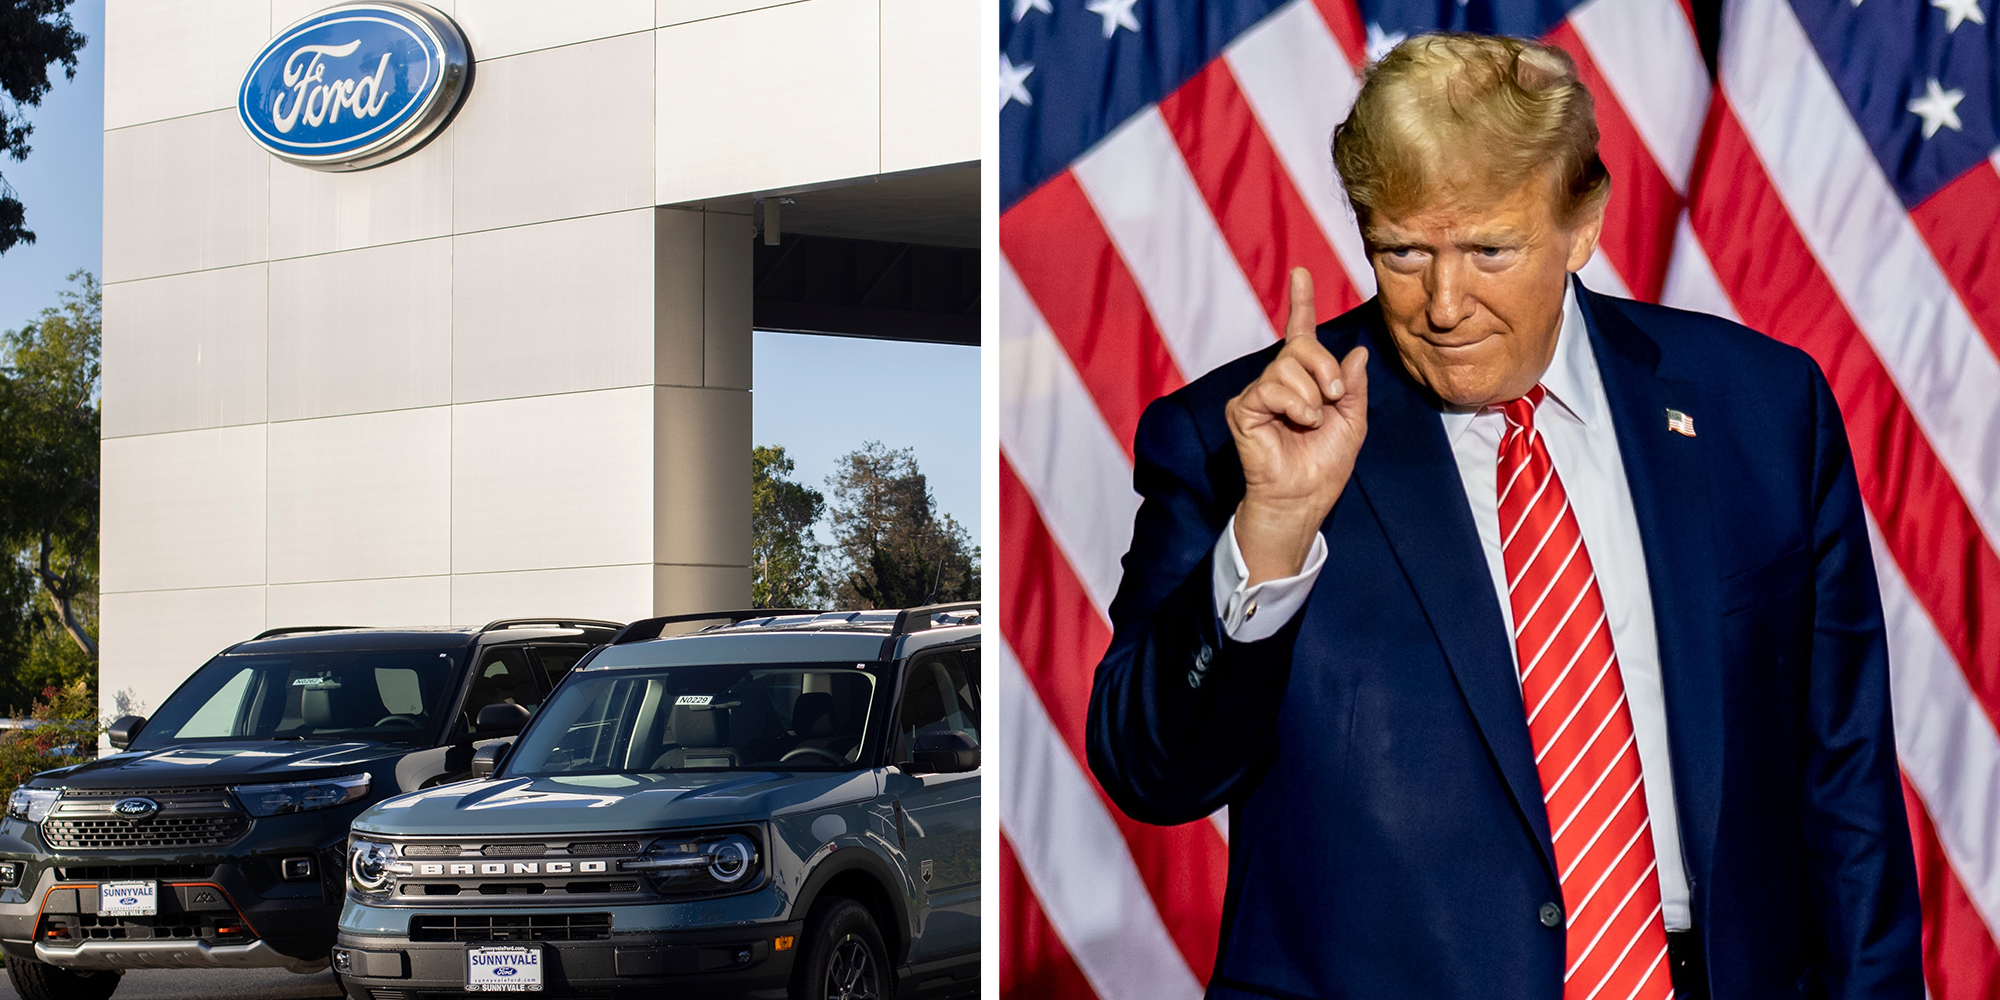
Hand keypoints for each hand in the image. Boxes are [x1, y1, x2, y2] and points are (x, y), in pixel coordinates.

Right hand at [1224, 267, 1369, 584]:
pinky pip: (1271, 388)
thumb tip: (1356, 353)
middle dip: (1324, 368)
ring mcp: (1258, 393)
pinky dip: (1295, 405)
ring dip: (1311, 397)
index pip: (1300, 333)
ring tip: (1311, 421)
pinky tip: (1298, 423)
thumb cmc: (1325, 464)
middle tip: (1333, 396)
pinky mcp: (1242, 409)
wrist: (1305, 496)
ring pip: (1287, 367)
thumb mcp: (1352, 420)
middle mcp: (1278, 381)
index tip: (1302, 273)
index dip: (1301, 302)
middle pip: (1300, 347)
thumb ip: (1352, 386)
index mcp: (1304, 380)